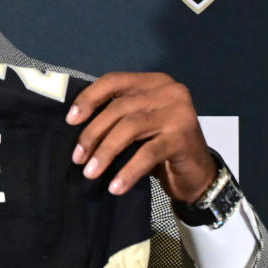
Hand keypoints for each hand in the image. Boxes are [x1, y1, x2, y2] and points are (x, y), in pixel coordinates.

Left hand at [66, 71, 217, 201]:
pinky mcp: (183, 137)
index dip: (89, 98)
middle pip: (119, 107)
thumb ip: (116, 116)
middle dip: (93, 133)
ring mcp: (178, 112)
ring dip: (105, 152)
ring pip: (130, 128)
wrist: (197, 173)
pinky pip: (147, 153)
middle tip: (78, 157)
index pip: (114, 81)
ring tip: (90, 172)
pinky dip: (128, 171)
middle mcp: (169, 91)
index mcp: (154, 82)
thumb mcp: (138, 125)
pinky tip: (115, 186)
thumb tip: (74, 123)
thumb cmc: (160, 146)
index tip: (70, 121)